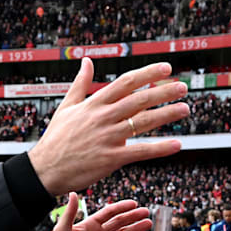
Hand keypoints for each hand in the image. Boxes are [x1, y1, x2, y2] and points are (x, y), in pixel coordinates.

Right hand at [28, 58, 187, 194]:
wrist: (45, 169)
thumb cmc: (56, 138)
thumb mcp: (66, 106)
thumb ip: (80, 83)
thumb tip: (86, 61)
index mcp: (94, 103)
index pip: (125, 83)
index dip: (147, 74)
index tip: (166, 68)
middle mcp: (103, 117)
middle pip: (139, 100)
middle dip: (163, 92)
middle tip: (183, 87)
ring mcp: (107, 138)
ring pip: (142, 122)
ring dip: (166, 115)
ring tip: (185, 109)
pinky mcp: (110, 158)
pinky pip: (140, 151)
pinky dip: (159, 148)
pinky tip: (176, 144)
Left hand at [41, 193, 150, 230]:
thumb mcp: (62, 229)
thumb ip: (70, 212)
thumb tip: (72, 194)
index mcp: (90, 224)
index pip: (109, 212)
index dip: (121, 207)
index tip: (133, 203)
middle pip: (119, 222)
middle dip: (132, 216)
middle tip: (145, 211)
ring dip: (135, 229)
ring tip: (148, 223)